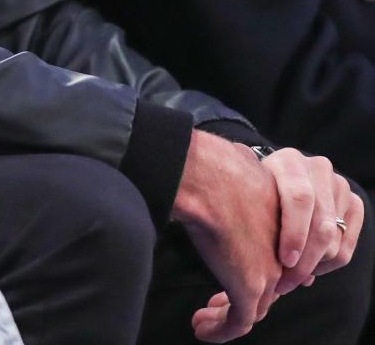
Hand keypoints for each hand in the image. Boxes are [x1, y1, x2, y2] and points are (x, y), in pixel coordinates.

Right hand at [172, 131, 281, 341]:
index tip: (232, 273)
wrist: (208, 176)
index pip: (277, 254)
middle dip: (243, 296)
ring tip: (204, 319)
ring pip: (254, 308)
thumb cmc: (215, 163)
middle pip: (269, 285)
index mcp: (284, 220)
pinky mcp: (249, 288)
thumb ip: (244, 171)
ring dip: (227, 316)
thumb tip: (234, 159)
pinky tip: (201, 328)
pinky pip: (238, 322)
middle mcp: (283, 249)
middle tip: (218, 302)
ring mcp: (269, 270)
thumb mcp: (240, 164)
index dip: (257, 267)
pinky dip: (220, 330)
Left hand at [263, 148, 363, 294]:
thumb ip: (258, 220)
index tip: (285, 261)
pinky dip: (329, 264)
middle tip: (284, 283)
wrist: (279, 177)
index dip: (295, 233)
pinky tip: (310, 268)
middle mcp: (317, 168)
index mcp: (289, 161)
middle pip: (321, 225)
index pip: (300, 198)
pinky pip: (346, 245)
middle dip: (304, 261)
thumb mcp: (253, 197)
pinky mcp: (353, 202)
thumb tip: (264, 270)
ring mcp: (339, 184)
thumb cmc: (258, 191)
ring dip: (314, 266)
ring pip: (333, 240)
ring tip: (292, 278)